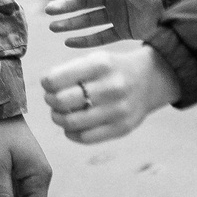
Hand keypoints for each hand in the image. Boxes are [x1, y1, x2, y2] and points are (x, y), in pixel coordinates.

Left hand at [42, 45, 178, 143]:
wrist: (149, 80)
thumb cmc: (111, 70)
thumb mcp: (95, 59)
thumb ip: (69, 72)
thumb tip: (46, 90)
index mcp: (101, 65)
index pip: (57, 79)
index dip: (46, 83)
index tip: (48, 84)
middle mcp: (111, 87)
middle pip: (62, 102)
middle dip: (50, 101)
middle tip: (51, 99)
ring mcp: (118, 110)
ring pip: (71, 122)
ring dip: (58, 118)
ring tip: (59, 113)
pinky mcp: (122, 128)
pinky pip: (85, 137)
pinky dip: (71, 133)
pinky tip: (71, 126)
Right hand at [44, 0, 166, 46]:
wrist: (167, 5)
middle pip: (82, 3)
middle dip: (65, 7)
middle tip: (49, 12)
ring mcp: (117, 15)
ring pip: (88, 20)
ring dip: (70, 23)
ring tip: (53, 27)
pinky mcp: (124, 32)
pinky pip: (100, 37)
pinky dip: (84, 40)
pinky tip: (69, 41)